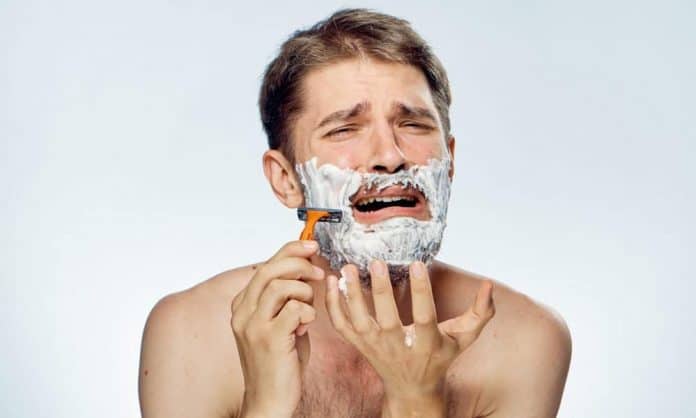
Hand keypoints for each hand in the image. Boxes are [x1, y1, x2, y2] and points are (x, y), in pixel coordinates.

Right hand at [230, 240, 324, 417]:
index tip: (311, 247)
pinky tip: (307, 324)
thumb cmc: (279, 361)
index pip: (265, 265)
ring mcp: (253, 326)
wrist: (269, 399)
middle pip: (269, 269)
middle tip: (318, 271)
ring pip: (279, 286)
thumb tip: (305, 270)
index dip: (290, 251)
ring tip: (310, 306)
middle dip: (299, 264)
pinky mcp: (268, 339)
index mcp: (243, 305)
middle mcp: (243, 312)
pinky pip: (292, 309)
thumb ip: (286, 298)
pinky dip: (306, 311)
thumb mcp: (279, 323)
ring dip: (303, 291)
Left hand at [324, 260, 494, 415]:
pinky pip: (341, 326)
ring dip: (350, 295)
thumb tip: (489, 285)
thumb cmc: (439, 358)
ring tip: (348, 267)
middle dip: (381, 290)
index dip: (421, 291)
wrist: (412, 389)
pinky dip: (333, 306)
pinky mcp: (358, 345)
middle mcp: (397, 347)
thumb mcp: (463, 339)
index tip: (417, 264)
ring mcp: (374, 347)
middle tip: (375, 262)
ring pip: (358, 322)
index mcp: (426, 344)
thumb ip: (480, 313)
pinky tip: (332, 282)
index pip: (424, 317)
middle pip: (386, 319)